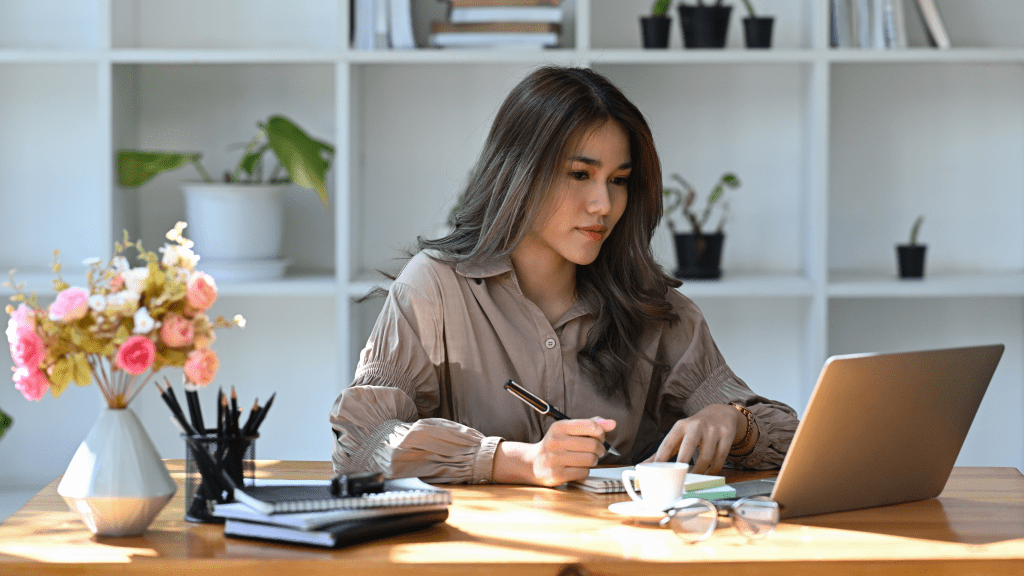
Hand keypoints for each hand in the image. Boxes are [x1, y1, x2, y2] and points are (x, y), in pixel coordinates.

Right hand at [493, 417, 615, 486]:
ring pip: (590, 459)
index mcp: (559, 427)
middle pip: (593, 445)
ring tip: (587, 459)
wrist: (533, 463)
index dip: (601, 433)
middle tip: (597, 451)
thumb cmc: (556, 445)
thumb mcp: (568, 430)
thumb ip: (590, 425)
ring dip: (593, 460)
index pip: (590, 426)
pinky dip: (585, 470)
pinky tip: (578, 467)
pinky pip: (583, 472)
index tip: (600, 437)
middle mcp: (555, 441)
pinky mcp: (557, 474)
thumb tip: (612, 424)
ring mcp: (555, 459)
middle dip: (600, 449)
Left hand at [643, 404, 743, 474]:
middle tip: (678, 480)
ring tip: (694, 481)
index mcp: (680, 426)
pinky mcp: (726, 436)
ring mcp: (712, 430)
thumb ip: (663, 451)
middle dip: (682, 464)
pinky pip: (720, 459)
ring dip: (700, 472)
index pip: (668, 443)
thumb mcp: (678, 435)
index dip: (661, 459)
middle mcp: (696, 426)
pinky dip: (713, 471)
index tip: (656, 474)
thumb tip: (643, 467)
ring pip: (706, 457)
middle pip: (688, 447)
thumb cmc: (694, 429)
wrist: (720, 414)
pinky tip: (708, 476)